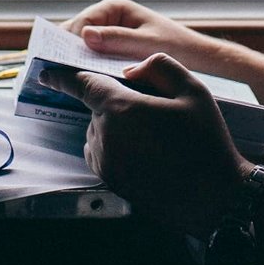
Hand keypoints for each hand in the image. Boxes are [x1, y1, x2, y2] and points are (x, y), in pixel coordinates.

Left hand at [40, 53, 249, 236]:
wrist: (216, 198)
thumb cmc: (207, 143)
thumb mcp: (194, 91)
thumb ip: (159, 66)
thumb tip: (130, 70)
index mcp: (121, 109)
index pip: (82, 85)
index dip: (62, 76)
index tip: (47, 72)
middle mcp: (106, 136)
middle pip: (98, 108)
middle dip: (118, 103)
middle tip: (155, 111)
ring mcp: (107, 162)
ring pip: (99, 131)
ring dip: (117, 126)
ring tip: (156, 137)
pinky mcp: (111, 182)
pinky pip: (103, 154)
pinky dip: (116, 147)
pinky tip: (148, 153)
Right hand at [61, 0, 235, 77]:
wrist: (197, 58)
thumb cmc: (176, 47)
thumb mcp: (146, 45)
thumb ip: (117, 39)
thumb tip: (86, 36)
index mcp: (113, 8)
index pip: (80, 24)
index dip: (67, 44)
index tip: (59, 62)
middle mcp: (106, 18)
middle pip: (76, 37)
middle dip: (67, 53)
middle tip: (53, 74)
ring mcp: (107, 34)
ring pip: (81, 50)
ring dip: (75, 63)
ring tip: (63, 82)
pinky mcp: (111, 51)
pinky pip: (92, 59)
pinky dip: (86, 69)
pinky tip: (83, 85)